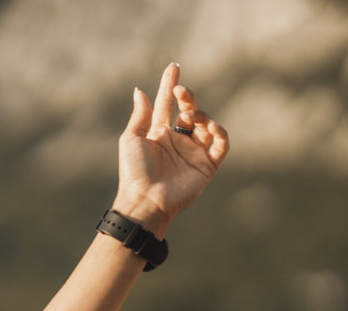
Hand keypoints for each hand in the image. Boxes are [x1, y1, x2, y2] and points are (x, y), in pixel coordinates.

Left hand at [113, 62, 229, 236]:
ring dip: (201, 115)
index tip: (173, 67)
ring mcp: (193, 152)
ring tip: (190, 116)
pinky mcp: (207, 165)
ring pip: (206, 125)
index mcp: (158, 134)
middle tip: (181, 93)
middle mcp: (177, 141)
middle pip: (189, 111)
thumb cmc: (134, 171)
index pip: (167, 105)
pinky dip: (219, 133)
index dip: (170, 86)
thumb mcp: (131, 139)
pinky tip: (209, 127)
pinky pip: (221, 145)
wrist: (146, 200)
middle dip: (187, 98)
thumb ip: (140, 115)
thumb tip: (140, 90)